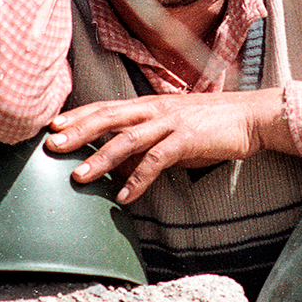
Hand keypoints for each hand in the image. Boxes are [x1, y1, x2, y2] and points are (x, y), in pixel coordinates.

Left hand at [45, 89, 297, 202]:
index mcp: (151, 104)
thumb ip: (148, 142)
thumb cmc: (212, 124)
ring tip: (78, 176)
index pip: (107, 106)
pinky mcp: (187, 139)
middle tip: (51, 145)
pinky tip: (125, 197)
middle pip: (109, 117)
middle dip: (78, 131)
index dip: (79, 114)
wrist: (250, 117)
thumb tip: (122, 164)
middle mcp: (156, 109)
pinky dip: (139, 180)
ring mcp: (171, 122)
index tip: (53, 125)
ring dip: (100, 158)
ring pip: (127, 139)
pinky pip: (157, 160)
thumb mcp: (174, 129)